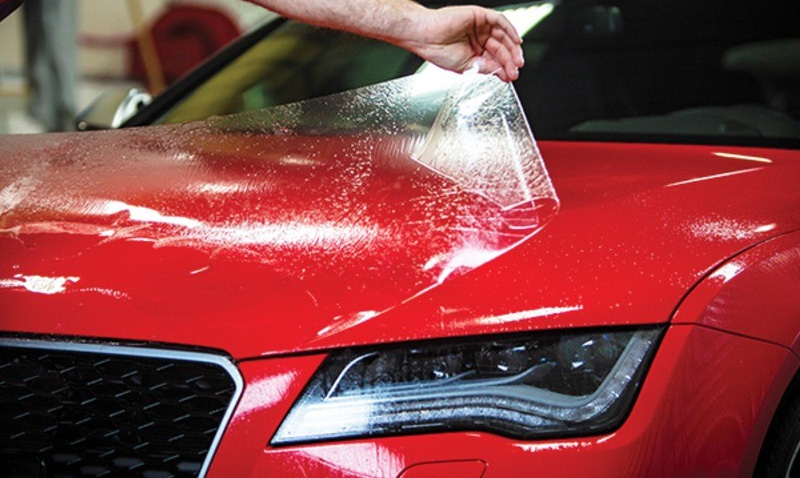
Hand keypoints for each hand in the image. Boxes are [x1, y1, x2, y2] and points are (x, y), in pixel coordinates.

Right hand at [409, 6, 523, 80]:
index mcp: (474, 50)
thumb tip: (501, 73)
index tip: (511, 77)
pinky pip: (500, 21)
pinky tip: (516, 41)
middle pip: (501, 48)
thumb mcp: (467, 66)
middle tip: (515, 71)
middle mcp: (478, 38)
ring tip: (516, 61)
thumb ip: (485, 67)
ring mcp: (480, 26)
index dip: (504, 68)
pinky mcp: (479, 16)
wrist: (425, 37)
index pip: (494, 59)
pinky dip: (510, 30)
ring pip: (502, 36)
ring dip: (512, 48)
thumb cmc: (438, 51)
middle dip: (510, 60)